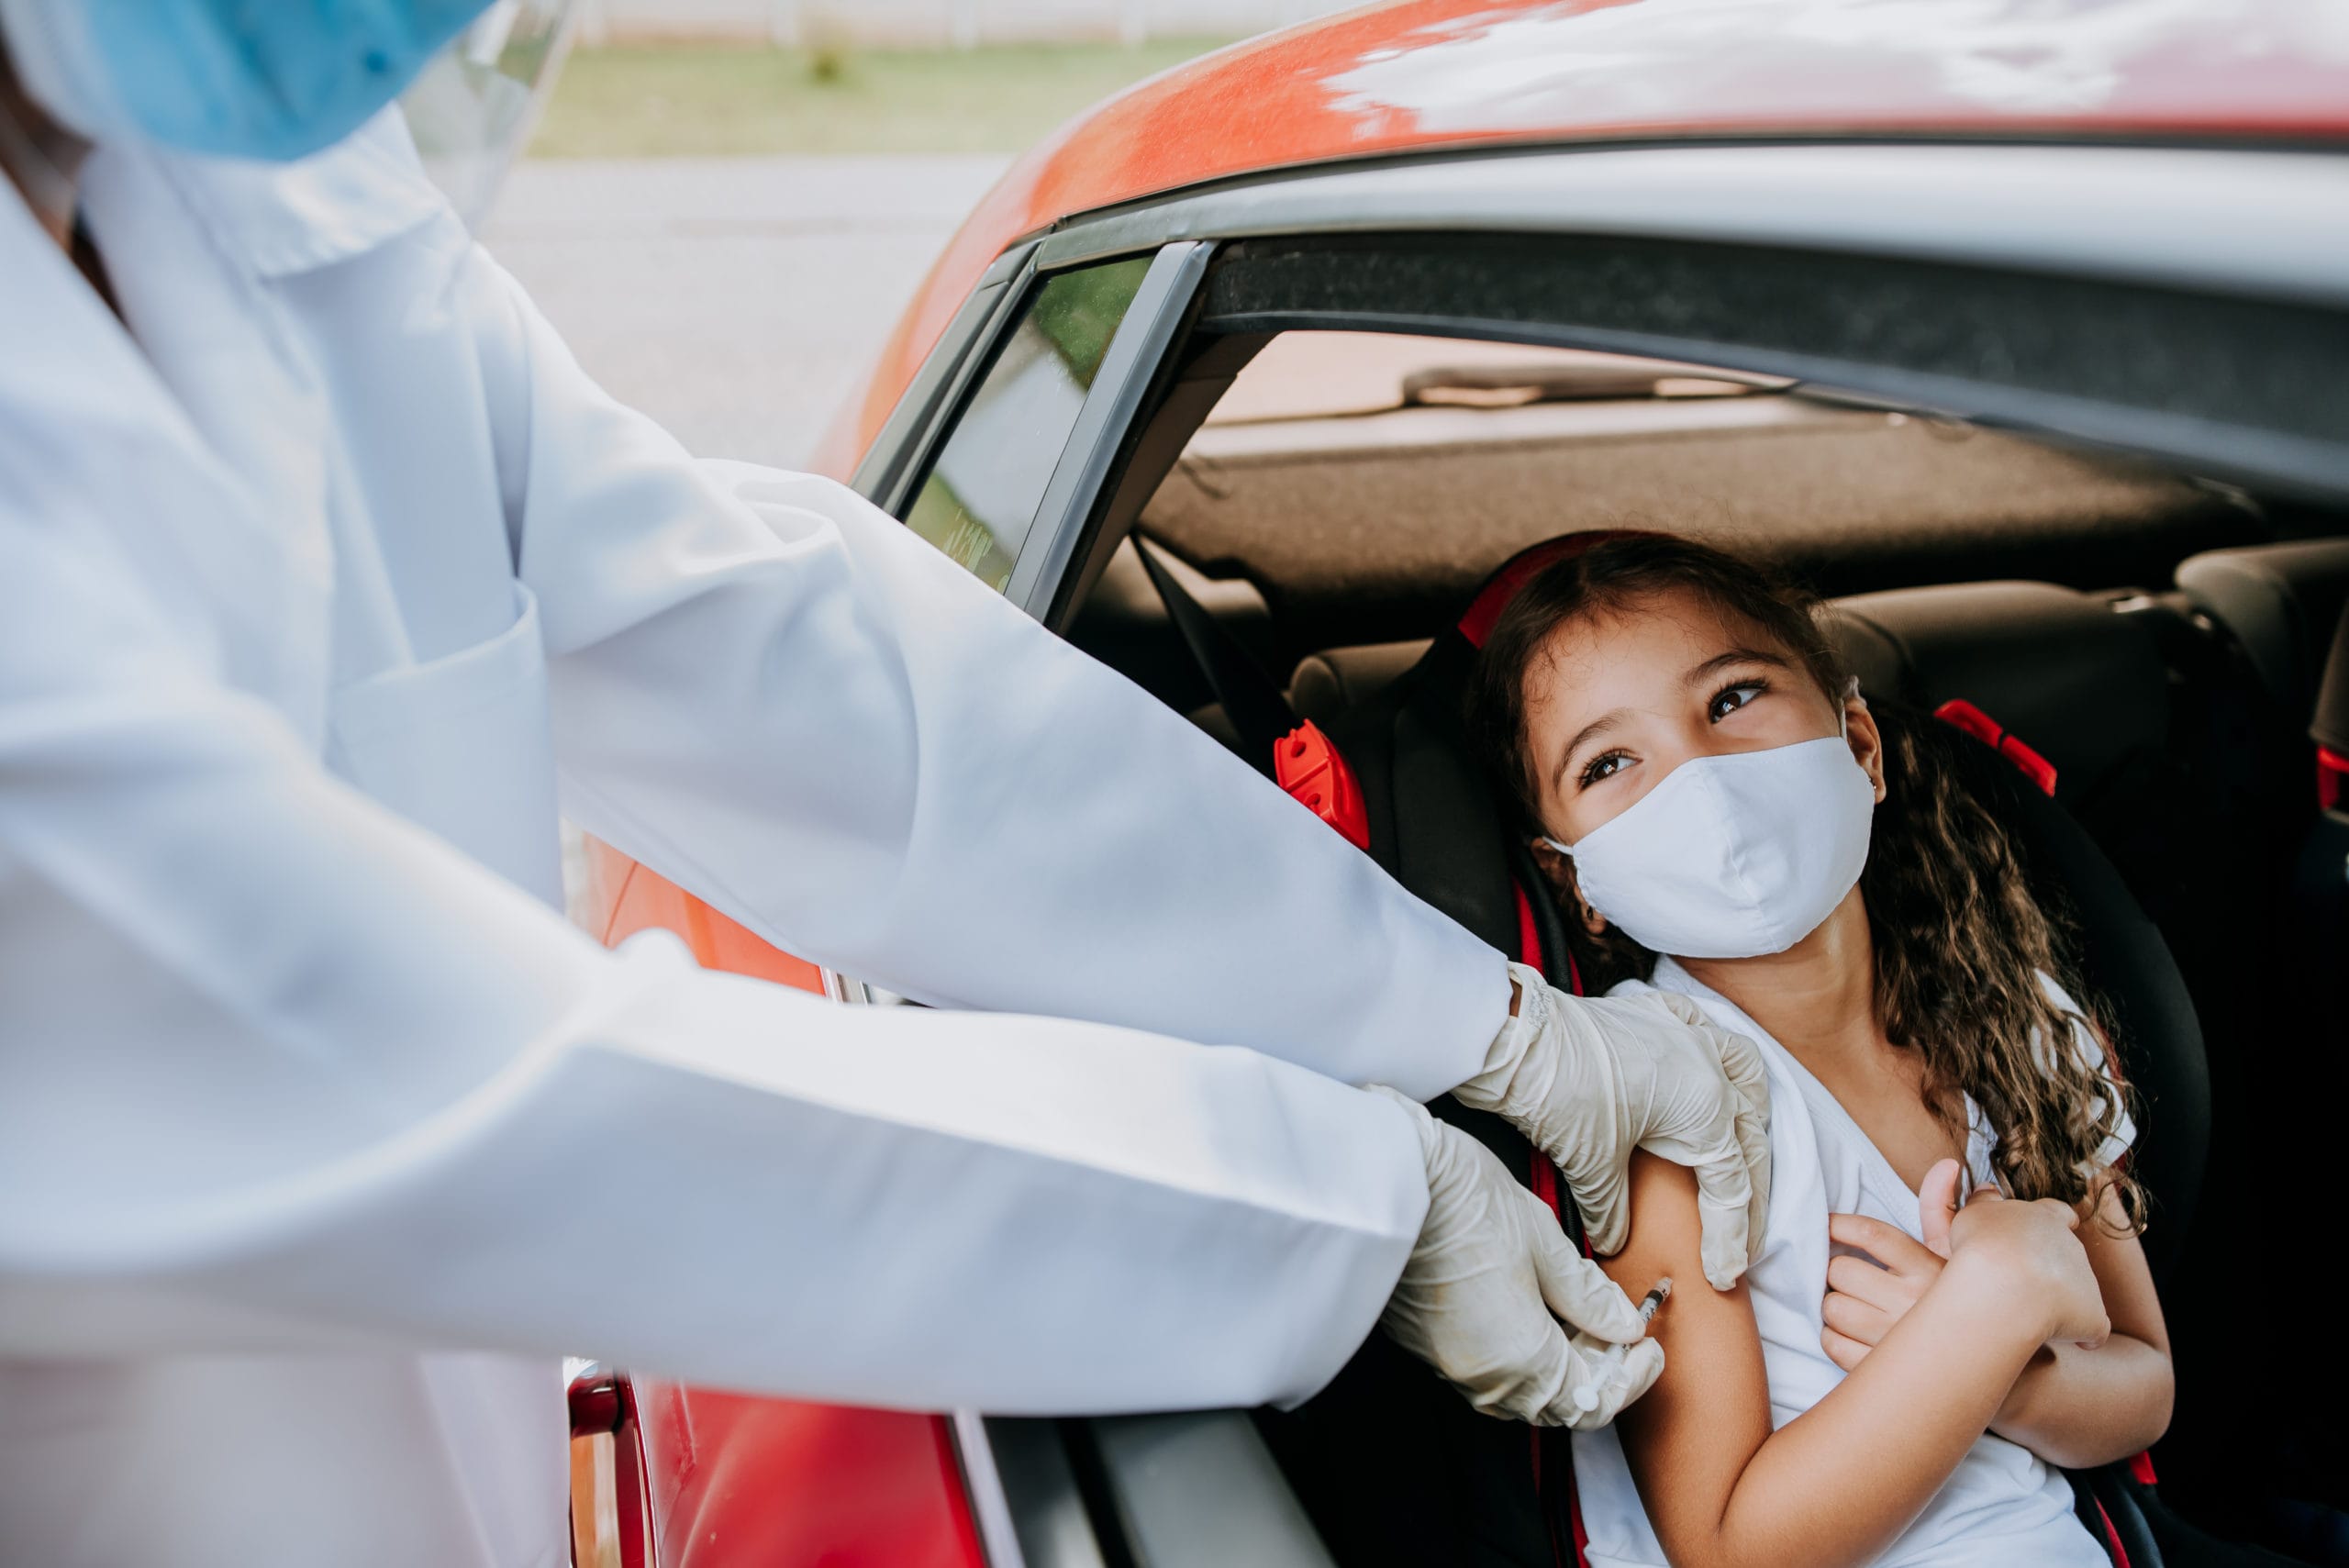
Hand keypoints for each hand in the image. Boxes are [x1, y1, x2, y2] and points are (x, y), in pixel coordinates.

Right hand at [1368, 1085, 1665, 1426]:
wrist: (1388, 1177)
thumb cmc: (1464, 1200)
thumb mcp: (1545, 1241)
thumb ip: (1588, 1294)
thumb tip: (1623, 1323)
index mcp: (1521, 1356)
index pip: (1592, 1400)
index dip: (1631, 1379)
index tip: (1648, 1347)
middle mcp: (1482, 1374)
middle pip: (1555, 1404)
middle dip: (1597, 1373)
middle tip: (1619, 1328)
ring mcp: (1447, 1361)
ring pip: (1519, 1391)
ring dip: (1558, 1366)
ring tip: (1578, 1316)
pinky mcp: (1424, 1341)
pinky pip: (1486, 1371)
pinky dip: (1521, 1355)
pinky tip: (1533, 1311)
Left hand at [1454, 963, 1769, 1288]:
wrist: (1514, 1038)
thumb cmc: (1557, 1096)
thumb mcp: (1591, 1167)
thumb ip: (1613, 1211)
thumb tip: (1615, 1239)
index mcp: (1705, 1107)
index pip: (1730, 1187)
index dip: (1730, 1237)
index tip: (1723, 1272)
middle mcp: (1707, 1064)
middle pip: (1746, 1137)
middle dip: (1748, 1190)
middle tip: (1741, 1233)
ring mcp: (1682, 1032)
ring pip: (1741, 1068)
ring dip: (1748, 1107)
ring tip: (1746, 1140)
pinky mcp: (1651, 1012)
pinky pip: (1700, 1026)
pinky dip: (1713, 1047)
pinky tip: (1708, 1061)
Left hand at [1819, 1157, 1963, 1370]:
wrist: (2003, 1371)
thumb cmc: (1970, 1302)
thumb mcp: (1960, 1254)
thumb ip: (1943, 1209)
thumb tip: (1946, 1166)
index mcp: (1929, 1269)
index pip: (1871, 1236)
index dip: (1839, 1225)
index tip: (1826, 1223)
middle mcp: (1912, 1304)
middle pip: (1841, 1271)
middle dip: (1835, 1270)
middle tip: (1847, 1274)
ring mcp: (1894, 1340)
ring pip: (1831, 1308)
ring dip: (1832, 1303)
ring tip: (1851, 1303)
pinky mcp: (1881, 1370)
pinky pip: (1832, 1344)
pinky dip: (1832, 1336)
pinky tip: (1850, 1332)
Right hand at [1945, 1182, 2108, 1350]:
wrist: (2005, 1283)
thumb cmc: (1984, 1244)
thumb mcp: (1974, 1212)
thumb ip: (1984, 1202)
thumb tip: (1989, 1190)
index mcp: (2045, 1218)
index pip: (2058, 1212)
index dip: (2056, 1219)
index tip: (2059, 1222)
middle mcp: (2072, 1246)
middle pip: (2069, 1254)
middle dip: (2052, 1265)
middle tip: (2022, 1280)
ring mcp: (2087, 1281)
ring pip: (2080, 1290)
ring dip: (2061, 1300)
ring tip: (2028, 1314)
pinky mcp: (2093, 1316)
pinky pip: (2093, 1329)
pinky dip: (2082, 1334)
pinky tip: (2065, 1340)